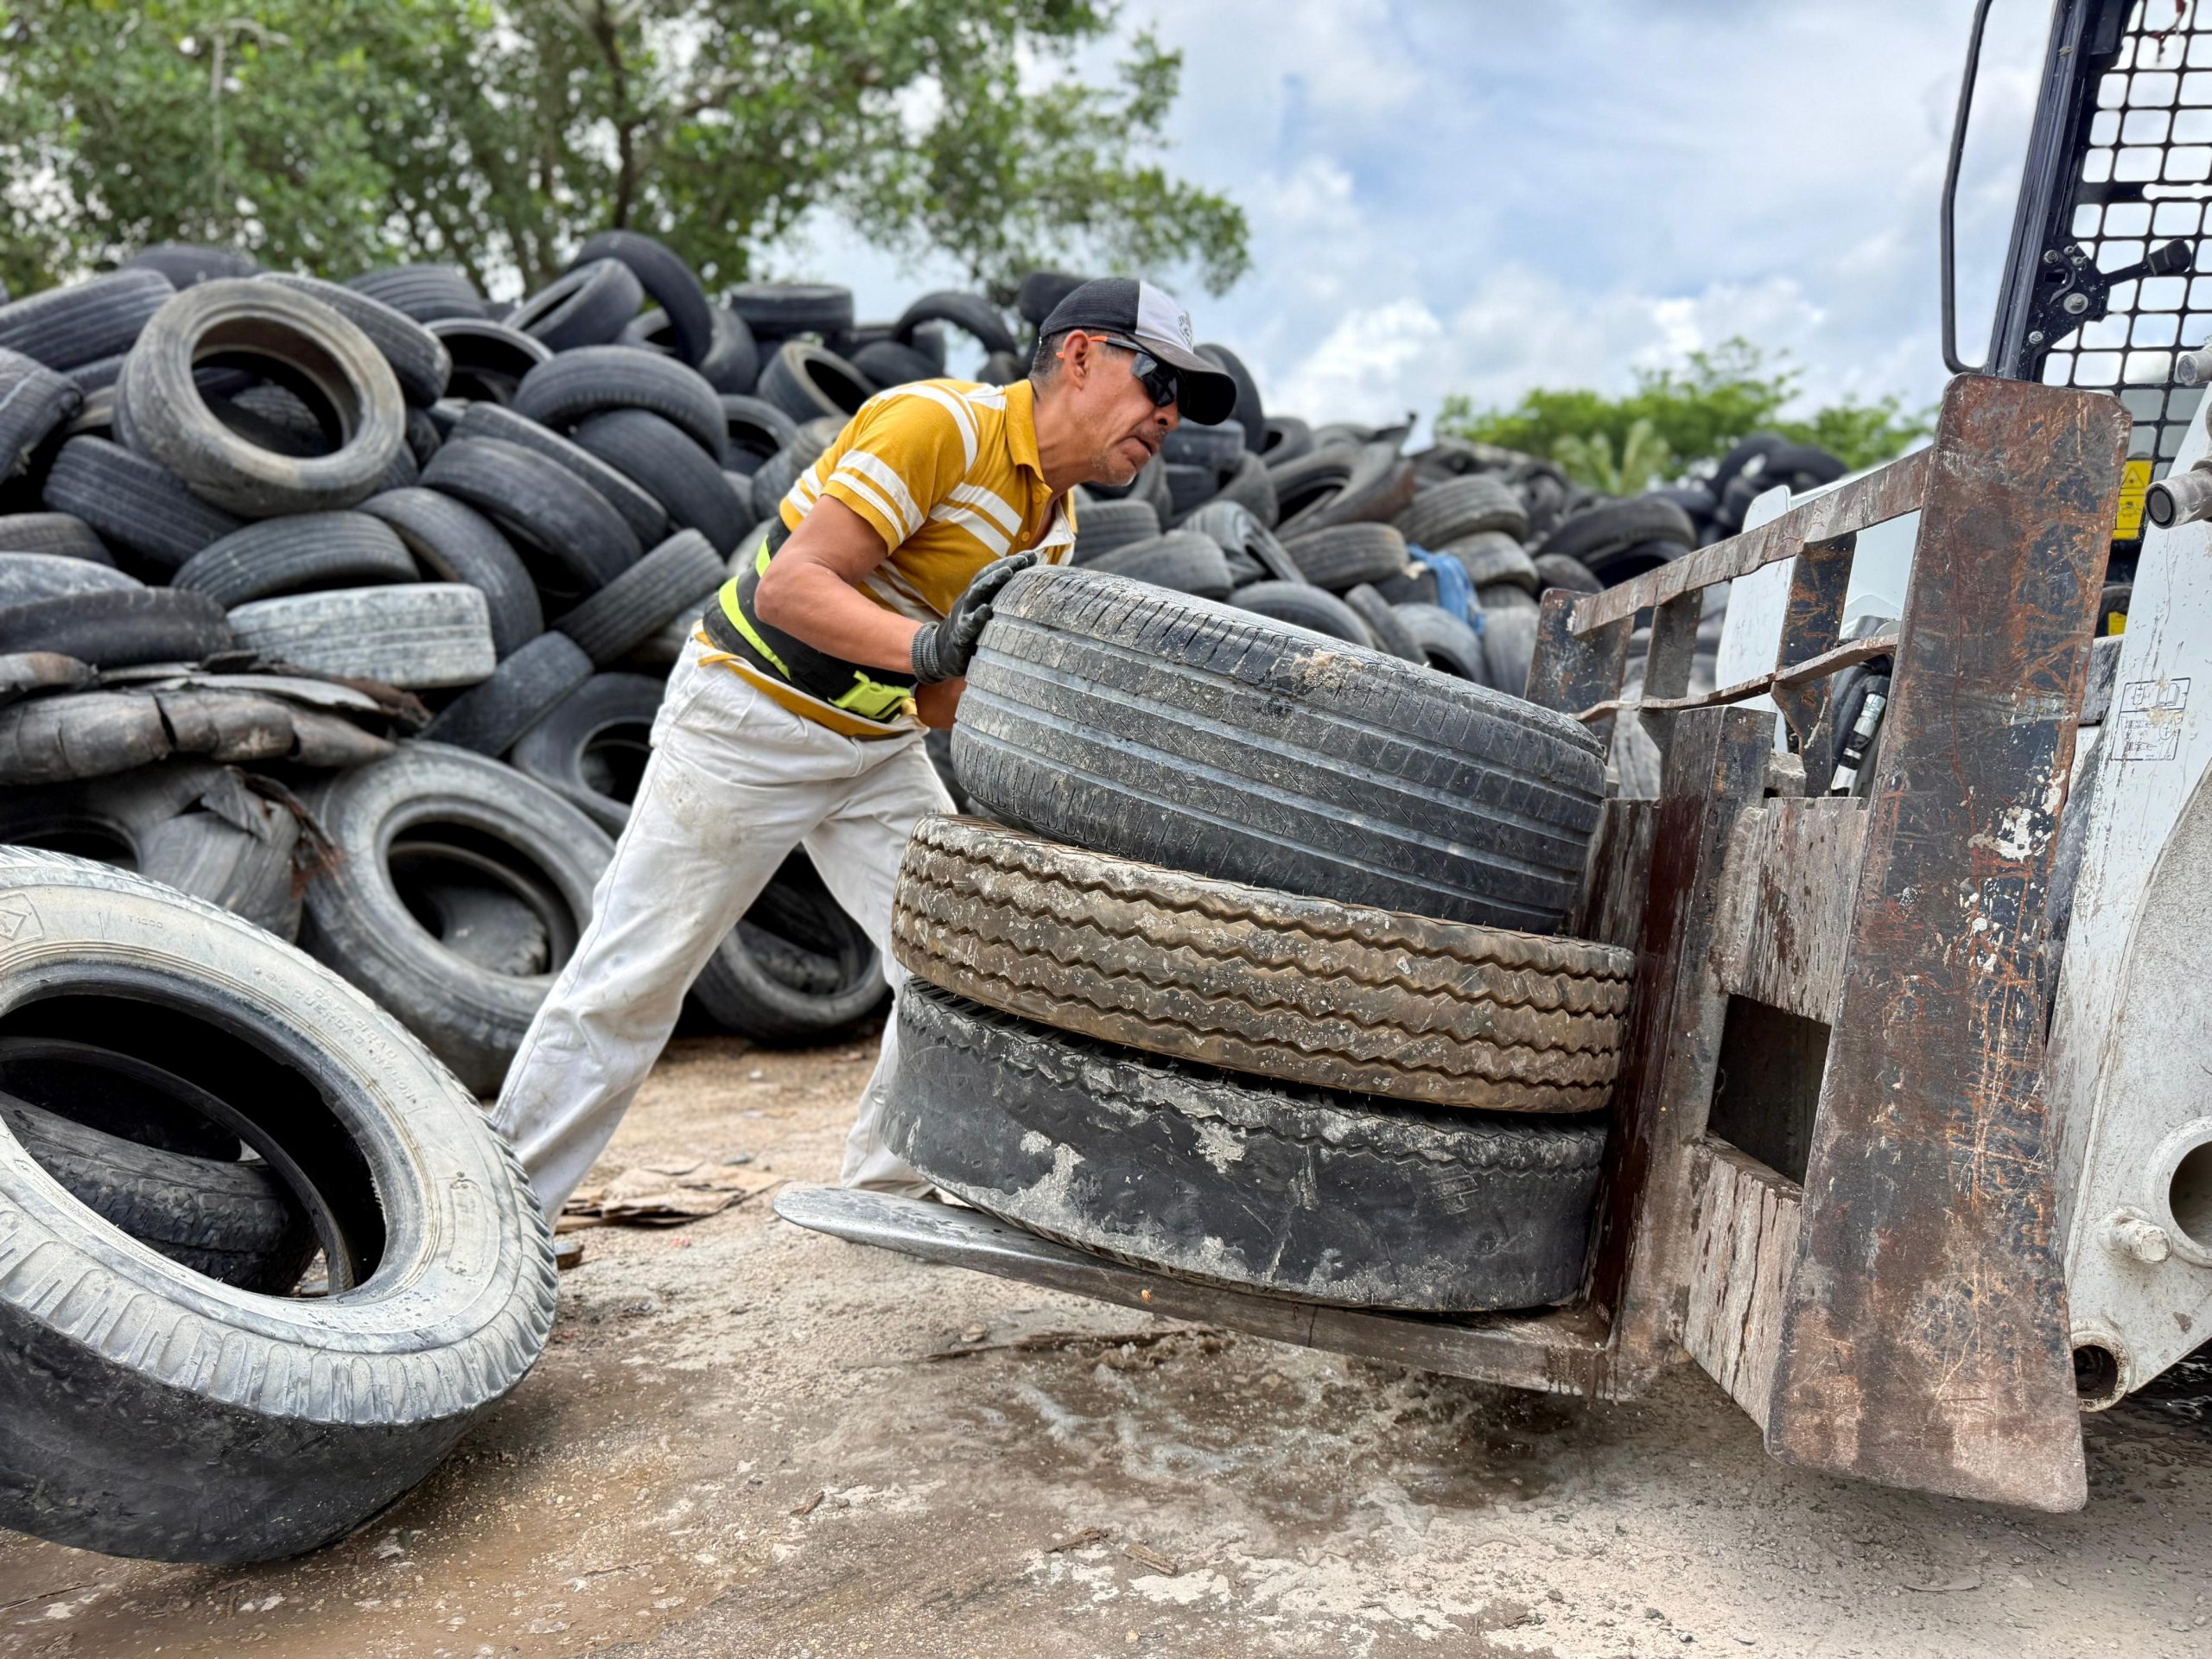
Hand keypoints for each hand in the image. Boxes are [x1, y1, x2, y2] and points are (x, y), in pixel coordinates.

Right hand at [910, 553, 1035, 683]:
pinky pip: (968, 623)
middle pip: (986, 577)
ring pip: (976, 593)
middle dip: (1005, 565)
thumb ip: (1002, 600)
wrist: (941, 653)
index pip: (994, 572)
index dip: (1012, 562)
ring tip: (1008, 572)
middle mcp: (970, 600)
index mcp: (978, 595)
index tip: (1032, 555)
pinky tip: (987, 610)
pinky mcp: (960, 634)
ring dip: (992, 581)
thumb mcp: (985, 612)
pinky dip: (977, 616)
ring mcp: (963, 614)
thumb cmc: (972, 631)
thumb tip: (1030, 590)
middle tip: (1023, 559)